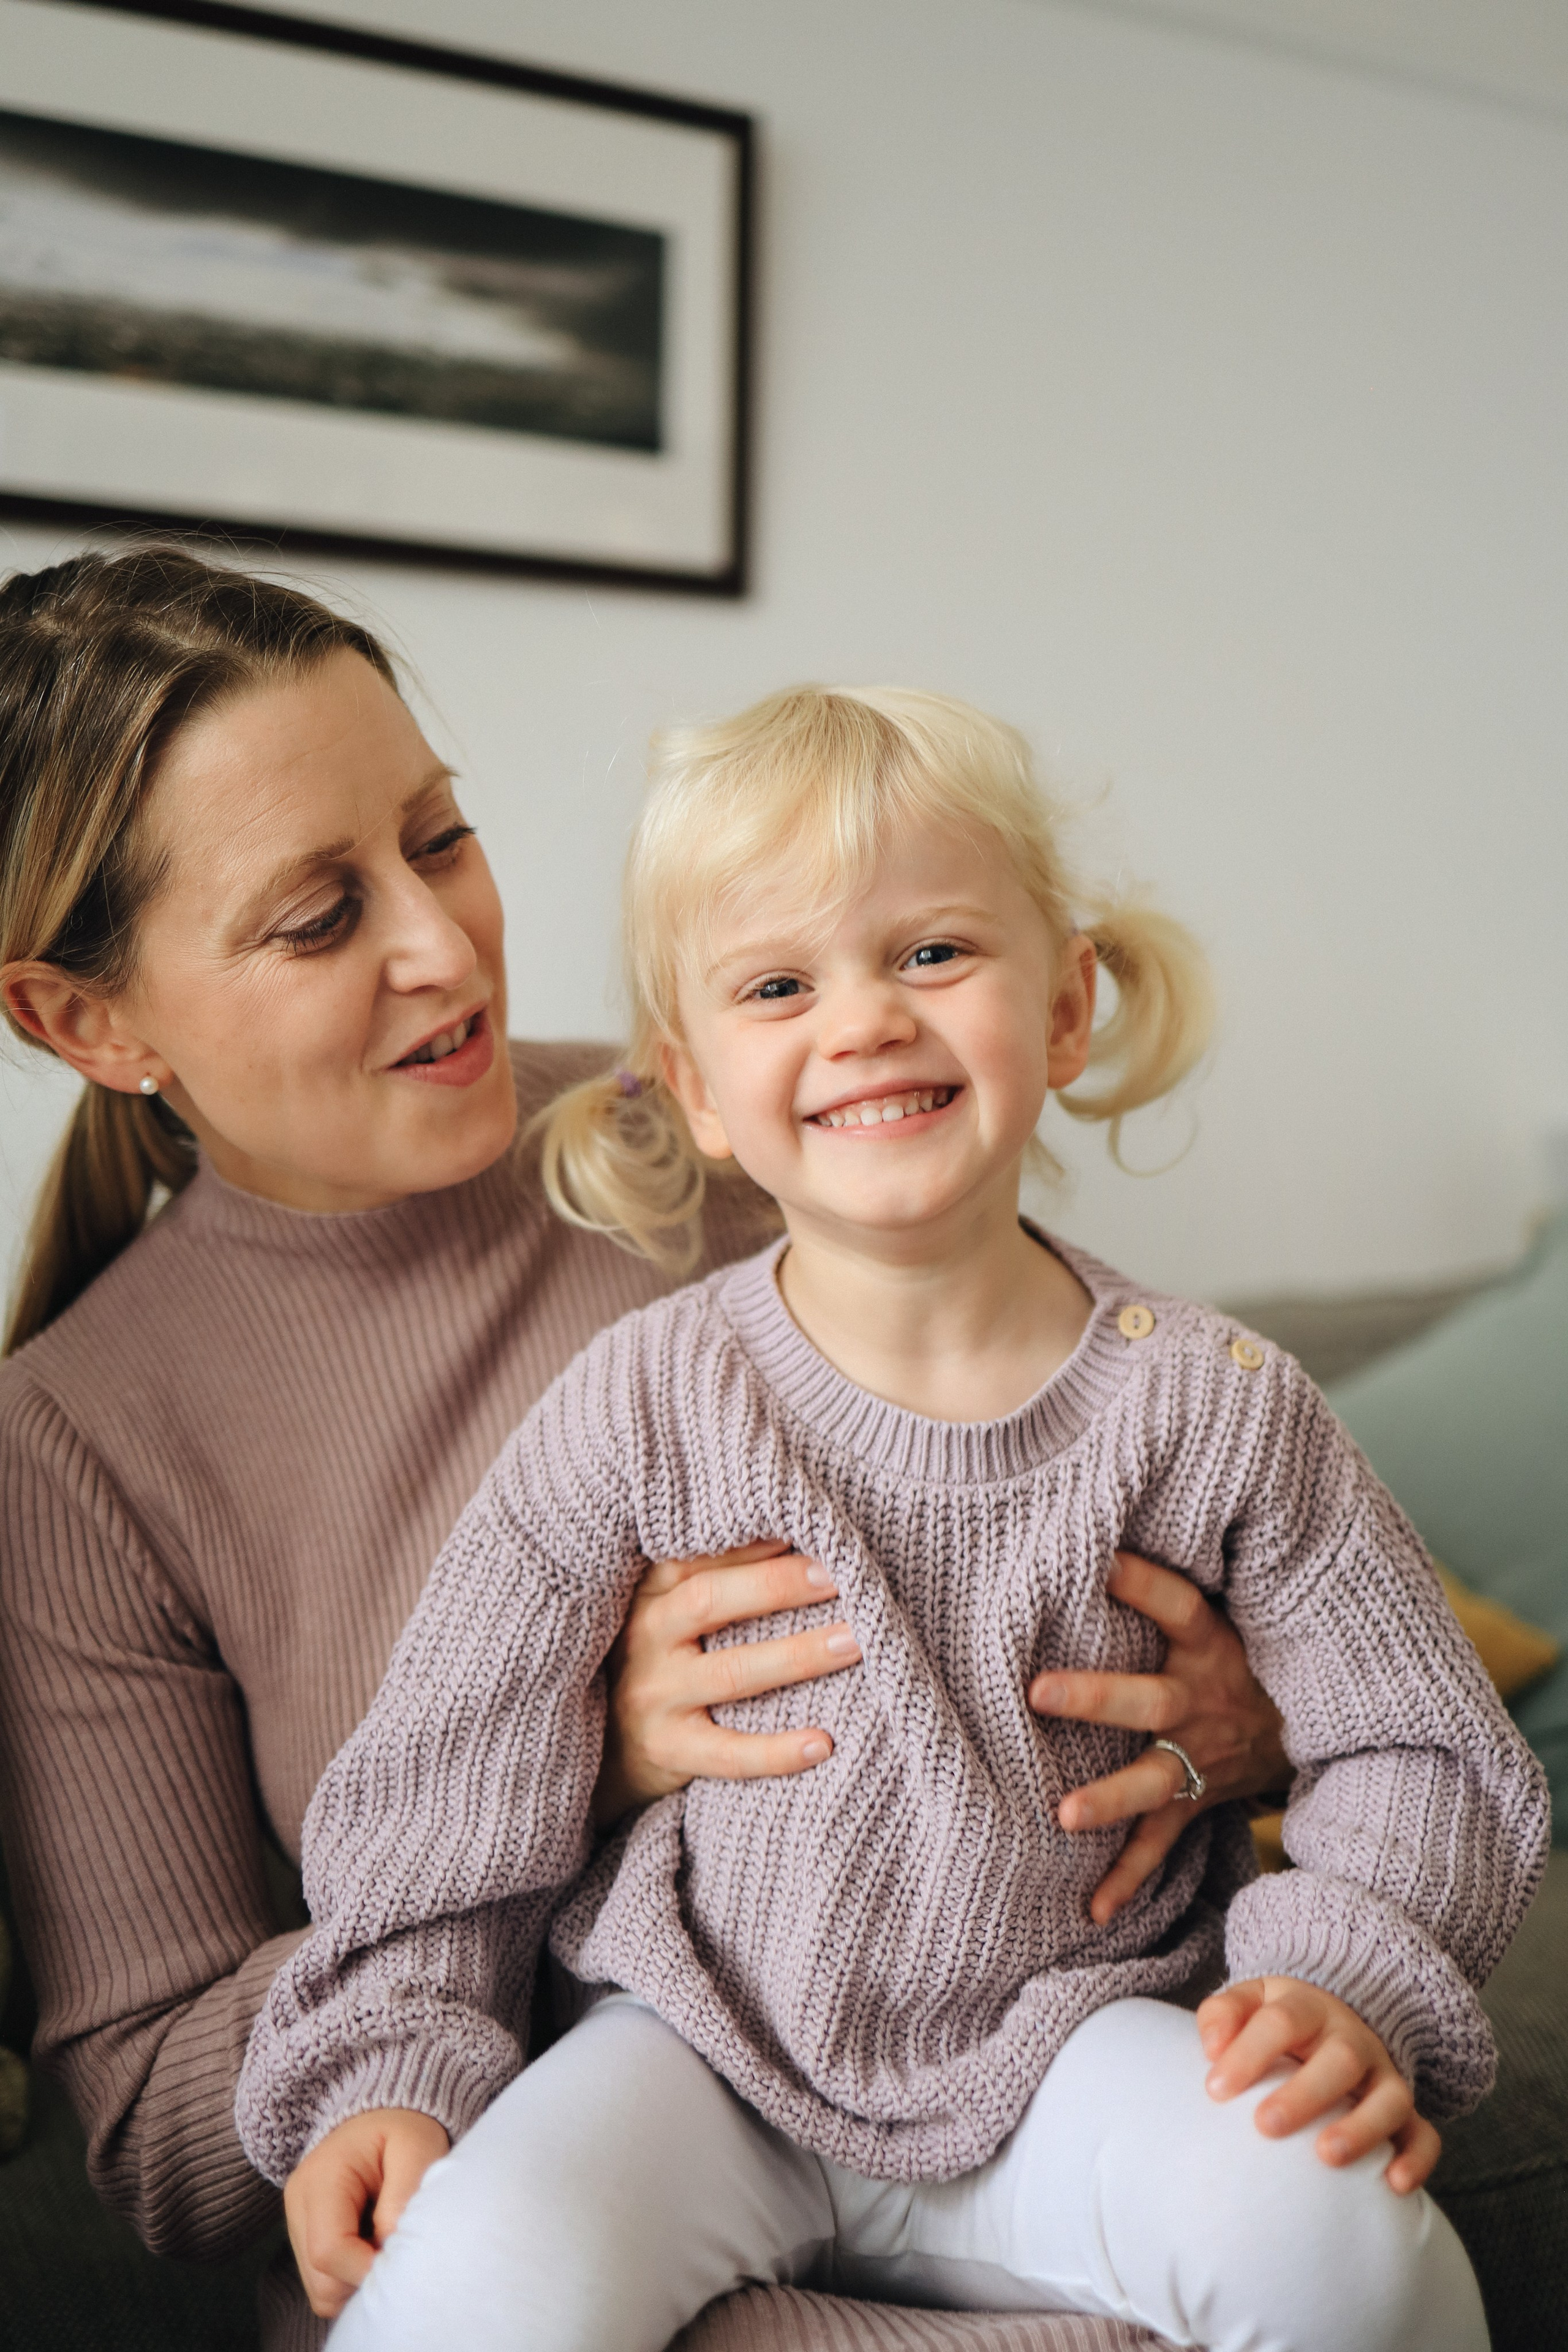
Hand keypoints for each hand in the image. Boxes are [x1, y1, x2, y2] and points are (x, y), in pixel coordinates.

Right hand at [283, 2108, 448, 2318]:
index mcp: (321, 2179)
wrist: (382, 2118)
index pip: (328, 2251)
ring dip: (358, 2282)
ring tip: (386, 2245)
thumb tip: (389, 2245)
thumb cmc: (404, 2130)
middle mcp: (298, 2206)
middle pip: (322, 2281)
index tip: (402, 2259)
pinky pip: (326, 2284)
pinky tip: (373, 2248)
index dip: (367, 2269)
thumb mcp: (417, 2146)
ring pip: (322, 2291)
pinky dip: (352, 2278)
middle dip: (364, 2280)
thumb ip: (405, 2193)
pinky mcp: (306, 2240)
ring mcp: (298, 2226)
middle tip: (398, 2251)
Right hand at [593, 1541, 861, 1826]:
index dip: (754, 1542)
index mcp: (649, 1594)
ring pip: (731, 1673)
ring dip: (798, 1656)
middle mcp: (645, 1638)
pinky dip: (777, 1752)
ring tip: (853, 1643)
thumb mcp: (669, 1610)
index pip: (697, 1556)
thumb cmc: (664, 1660)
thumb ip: (712, 1575)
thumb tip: (797, 1536)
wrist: (610, 1746)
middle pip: (710, 1601)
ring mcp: (654, 1696)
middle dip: (779, 1586)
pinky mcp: (667, 1749)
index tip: (810, 1530)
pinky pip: (728, 1754)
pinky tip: (824, 1743)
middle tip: (841, 1577)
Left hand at [1030, 1551, 1289, 1923]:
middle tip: (1036, 1690)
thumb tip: (1106, 1507)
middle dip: (1095, 1697)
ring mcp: (1200, 1758)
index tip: (1095, 1558)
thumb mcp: (1231, 1605)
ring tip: (1062, 1814)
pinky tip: (1089, 1912)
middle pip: (1150, 1698)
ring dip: (1108, 1798)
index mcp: (1212, 1643)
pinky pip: (1160, 1846)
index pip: (1177, 1604)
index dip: (1140, 1582)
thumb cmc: (1246, 1650)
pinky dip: (1126, 1882)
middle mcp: (1203, 1701)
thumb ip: (1173, 1573)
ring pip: (1152, 1779)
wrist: (1313, 1725)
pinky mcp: (1196, 1802)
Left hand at [1198, 1976, 1439, 2191]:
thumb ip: (1222, 2015)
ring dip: (1362, 2128)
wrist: (1331, 2020)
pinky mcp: (1407, 2113)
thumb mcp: (1249, 2002)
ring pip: (1390, 2097)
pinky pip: (1424, 2134)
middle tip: (1265, 2125)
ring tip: (1327, 2157)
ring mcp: (1383, 2075)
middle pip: (1340, 2058)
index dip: (1249, 2053)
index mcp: (1308, 2008)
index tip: (1215, 2090)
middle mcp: (1352, 2039)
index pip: (1282, 2022)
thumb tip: (1212, 2048)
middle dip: (1305, 2094)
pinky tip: (1395, 2186)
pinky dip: (1416, 2159)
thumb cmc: (1277, 2023)